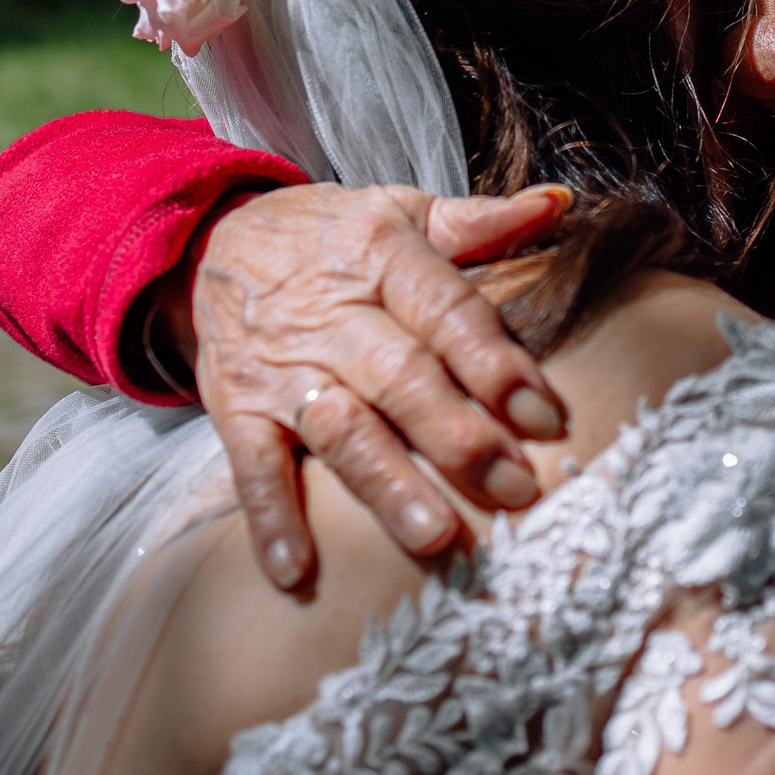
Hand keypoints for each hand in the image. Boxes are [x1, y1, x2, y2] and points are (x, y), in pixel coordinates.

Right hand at [183, 181, 573, 586]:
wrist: (214, 240)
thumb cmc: (335, 238)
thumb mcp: (403, 212)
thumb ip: (480, 220)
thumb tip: (560, 204)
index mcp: (381, 256)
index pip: (448, 311)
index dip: (497, 364)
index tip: (545, 416)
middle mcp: (331, 313)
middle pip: (400, 376)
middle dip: (458, 435)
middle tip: (515, 488)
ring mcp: (280, 366)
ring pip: (338, 428)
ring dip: (384, 484)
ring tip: (434, 536)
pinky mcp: (234, 406)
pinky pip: (250, 465)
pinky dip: (269, 519)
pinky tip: (296, 570)